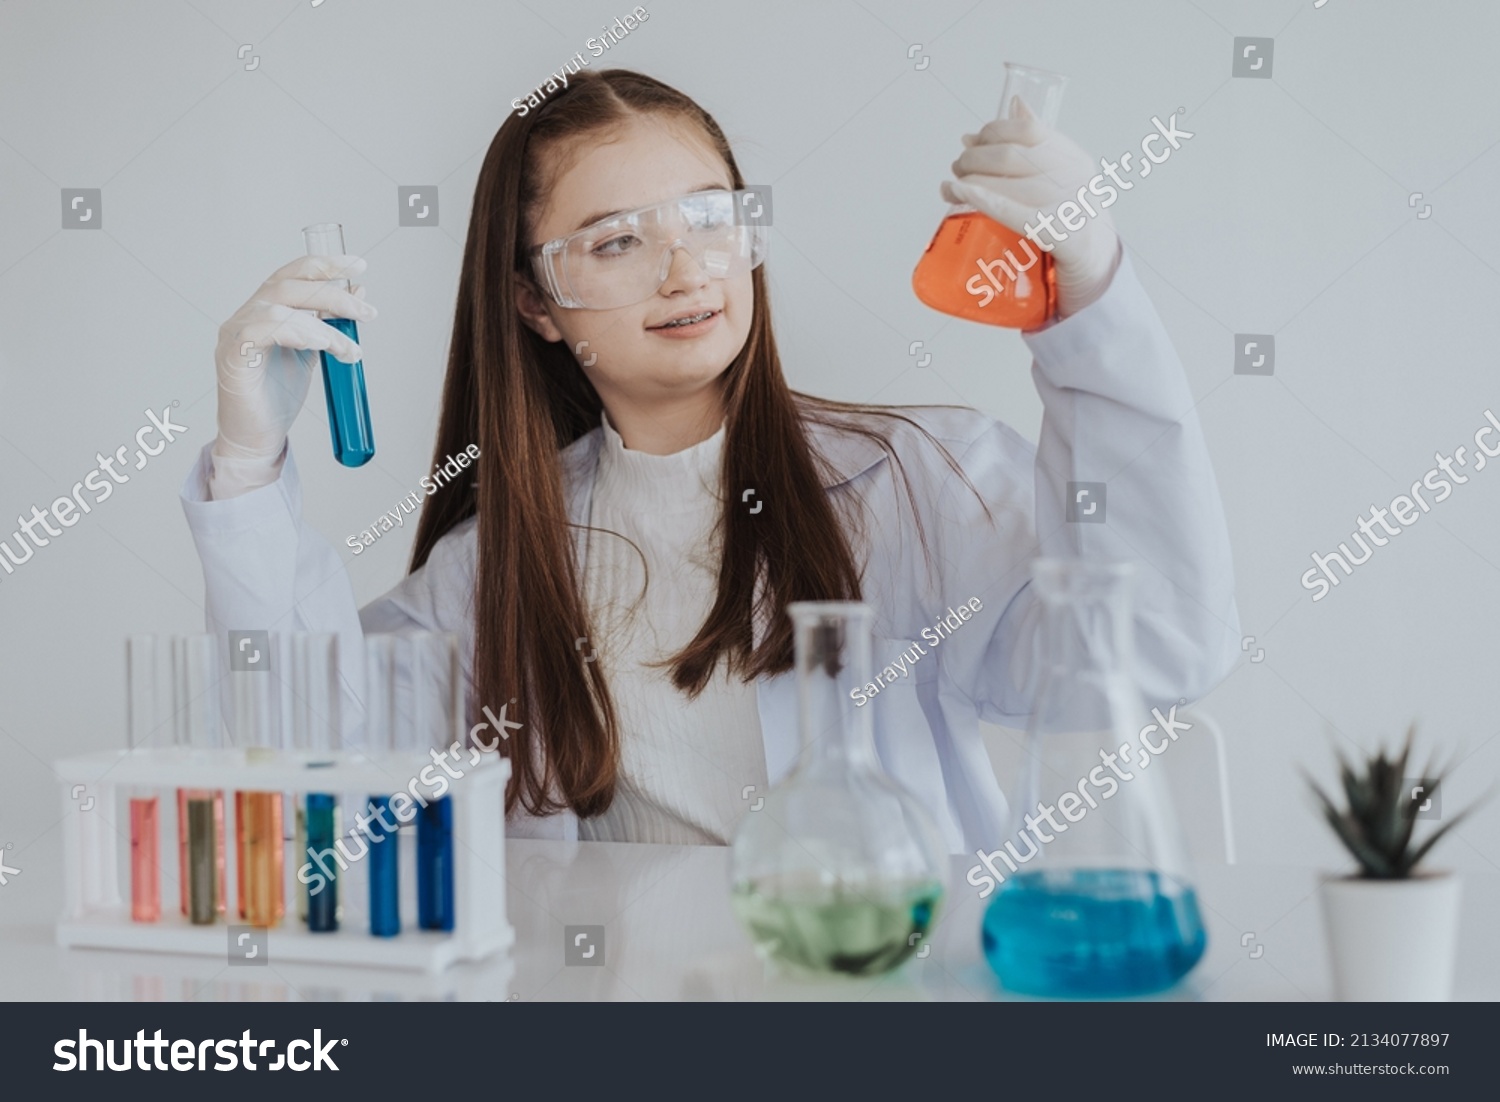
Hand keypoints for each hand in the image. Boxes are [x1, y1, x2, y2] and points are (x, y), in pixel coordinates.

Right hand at [213, 254, 373, 463]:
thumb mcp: (313, 352)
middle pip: (290, 286)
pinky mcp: (232, 356)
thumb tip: (359, 295)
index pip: (293, 275)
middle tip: (366, 313)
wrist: (257, 436)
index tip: (359, 265)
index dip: (324, 265)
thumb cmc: (278, 396)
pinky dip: (297, 333)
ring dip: (323, 324)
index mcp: (266, 310)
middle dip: (334, 294)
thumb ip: (330, 323)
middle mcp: (248, 315)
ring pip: (279, 307)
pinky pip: (262, 330)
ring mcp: (236, 333)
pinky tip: (320, 346)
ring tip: (348, 348)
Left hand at [941, 99, 1121, 318]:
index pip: (1028, 130)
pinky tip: (960, 193)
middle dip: (974, 159)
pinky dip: (985, 201)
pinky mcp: (1061, 236)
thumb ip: (1034, 150)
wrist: (1101, 273)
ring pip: (1008, 183)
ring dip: (969, 182)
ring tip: (950, 188)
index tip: (974, 141)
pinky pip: (1017, 214)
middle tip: (957, 169)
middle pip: (1011, 156)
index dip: (993, 131)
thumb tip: (998, 115)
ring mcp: (1070, 206)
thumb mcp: (1060, 180)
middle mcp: (1074, 178)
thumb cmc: (1070, 225)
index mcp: (1072, 159)